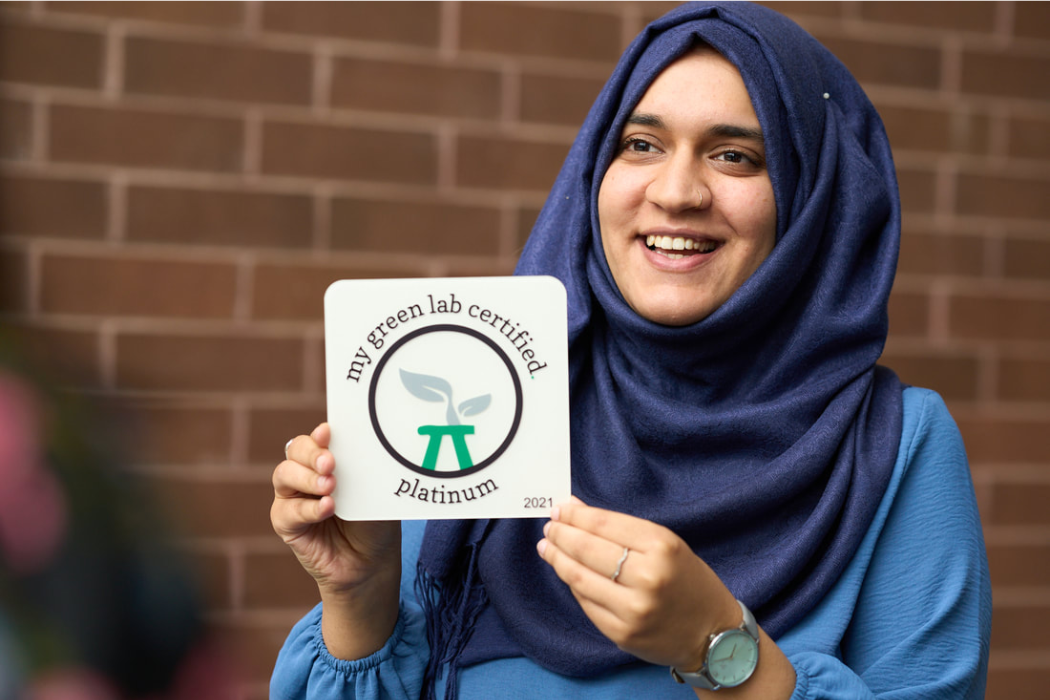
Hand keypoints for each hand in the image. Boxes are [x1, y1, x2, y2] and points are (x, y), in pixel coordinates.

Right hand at [270, 423, 400, 657]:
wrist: (372, 563)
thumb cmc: (374, 522)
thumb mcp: (374, 491)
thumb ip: (362, 470)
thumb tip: (359, 448)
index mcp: (328, 460)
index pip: (317, 438)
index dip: (320, 435)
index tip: (329, 432)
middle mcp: (306, 474)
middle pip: (295, 450)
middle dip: (312, 453)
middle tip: (331, 464)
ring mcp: (293, 497)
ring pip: (284, 475)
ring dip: (307, 478)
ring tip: (330, 487)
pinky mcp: (286, 524)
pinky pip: (287, 511)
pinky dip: (308, 508)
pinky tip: (327, 508)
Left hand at [536, 497, 738, 670]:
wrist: (714, 634)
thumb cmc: (688, 581)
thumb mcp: (666, 545)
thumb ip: (621, 528)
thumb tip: (574, 509)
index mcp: (662, 547)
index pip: (604, 524)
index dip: (575, 516)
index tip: (559, 509)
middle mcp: (647, 578)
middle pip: (586, 549)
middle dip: (561, 534)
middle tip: (549, 527)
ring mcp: (633, 609)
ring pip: (578, 578)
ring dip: (557, 559)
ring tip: (547, 546)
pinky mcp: (622, 633)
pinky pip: (585, 602)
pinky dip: (573, 584)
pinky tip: (567, 572)